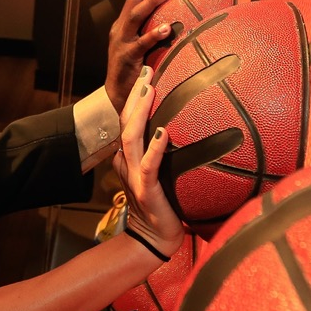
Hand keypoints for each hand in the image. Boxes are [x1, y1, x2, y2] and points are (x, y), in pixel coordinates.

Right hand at [106, 0, 175, 112]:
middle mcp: (120, 29)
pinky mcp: (127, 57)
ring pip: (136, 16)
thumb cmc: (135, 70)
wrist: (118, 95)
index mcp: (124, 24)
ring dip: (151, 1)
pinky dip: (154, 35)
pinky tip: (167, 29)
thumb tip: (177, 18)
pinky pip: (141, 43)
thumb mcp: (142, 46)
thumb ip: (152, 31)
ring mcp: (122, 42)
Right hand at [113, 66, 183, 259]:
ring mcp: (135, 176)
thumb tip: (185, 132)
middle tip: (147, 71)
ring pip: (131, 138)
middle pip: (125, 122)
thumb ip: (163, 155)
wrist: (156, 239)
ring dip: (140, 112)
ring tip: (149, 90)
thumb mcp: (162, 175)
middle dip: (135, 95)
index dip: (134, 98)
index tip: (147, 75)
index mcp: (130, 158)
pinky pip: (148, 165)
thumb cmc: (164, 206)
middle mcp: (128, 162)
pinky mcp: (146, 189)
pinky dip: (155, 148)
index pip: (128, 121)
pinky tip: (163, 132)